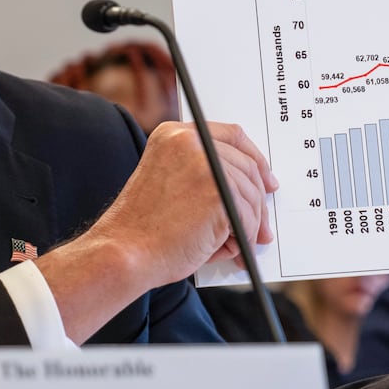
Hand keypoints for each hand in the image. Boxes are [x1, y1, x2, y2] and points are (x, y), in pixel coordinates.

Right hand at [37, 121, 277, 341]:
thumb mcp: (169, 184)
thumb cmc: (143, 230)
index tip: (265, 180)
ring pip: (251, 194)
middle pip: (246, 165)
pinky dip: (246, 237)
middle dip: (259, 200)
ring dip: (251, 224)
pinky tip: (235, 251)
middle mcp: (189, 141)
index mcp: (174, 135)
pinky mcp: (217, 192)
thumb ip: (203, 175)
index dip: (254, 159)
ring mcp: (204, 164)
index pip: (230, 135)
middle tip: (264, 227)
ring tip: (239, 246)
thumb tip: (250, 190)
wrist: (123, 252)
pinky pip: (248, 216)